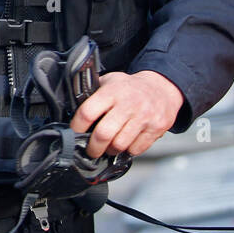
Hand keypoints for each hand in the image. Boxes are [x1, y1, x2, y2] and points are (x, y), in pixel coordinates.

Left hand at [70, 69, 184, 157]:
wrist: (162, 87)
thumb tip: (71, 108)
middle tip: (90, 150)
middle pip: (103, 134)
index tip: (75, 132)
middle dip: (93, 147)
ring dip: (110, 150)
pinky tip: (125, 144)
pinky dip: (128, 151)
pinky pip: (137, 149)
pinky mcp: (156, 128)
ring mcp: (144, 117)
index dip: (77, 126)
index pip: (87, 112)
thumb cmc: (129, 87)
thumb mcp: (109, 81)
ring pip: (120, 144)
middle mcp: (128, 105)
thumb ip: (92, 93)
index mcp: (112, 92)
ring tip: (108, 147)